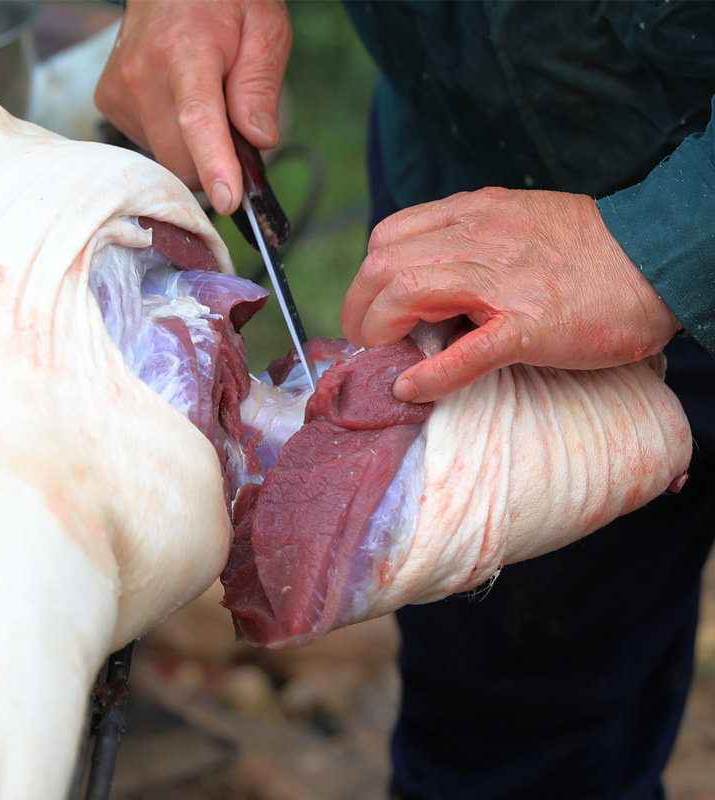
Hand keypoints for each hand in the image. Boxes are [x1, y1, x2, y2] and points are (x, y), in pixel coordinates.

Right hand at [94, 0, 291, 213]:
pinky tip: (177, 102)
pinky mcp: (111, 101)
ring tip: (203, 101)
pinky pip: (150, 146)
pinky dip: (173, 138)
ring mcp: (121, 89)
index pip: (197, 119)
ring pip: (167, 159)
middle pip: (181, 159)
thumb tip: (259, 140)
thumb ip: (261, 85)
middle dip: (213, 165)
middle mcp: (143, 73)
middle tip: (234, 132)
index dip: (214, 165)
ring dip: (192, 150)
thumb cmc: (224, 1)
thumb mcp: (265, 27)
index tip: (227, 200)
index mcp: (185, 51)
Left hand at [341, 187, 682, 401]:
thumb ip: (468, 240)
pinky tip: (412, 388)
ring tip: (383, 357)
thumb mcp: (514, 222)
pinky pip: (464, 352)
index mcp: (472, 214)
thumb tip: (424, 278)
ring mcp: (501, 282)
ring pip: (408, 293)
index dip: (367, 275)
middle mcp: (477, 239)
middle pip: (383, 264)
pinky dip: (430, 375)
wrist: (657, 257)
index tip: (371, 304)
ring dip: (380, 330)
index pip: (388, 236)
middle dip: (359, 306)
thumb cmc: (587, 247)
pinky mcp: (528, 325)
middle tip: (364, 338)